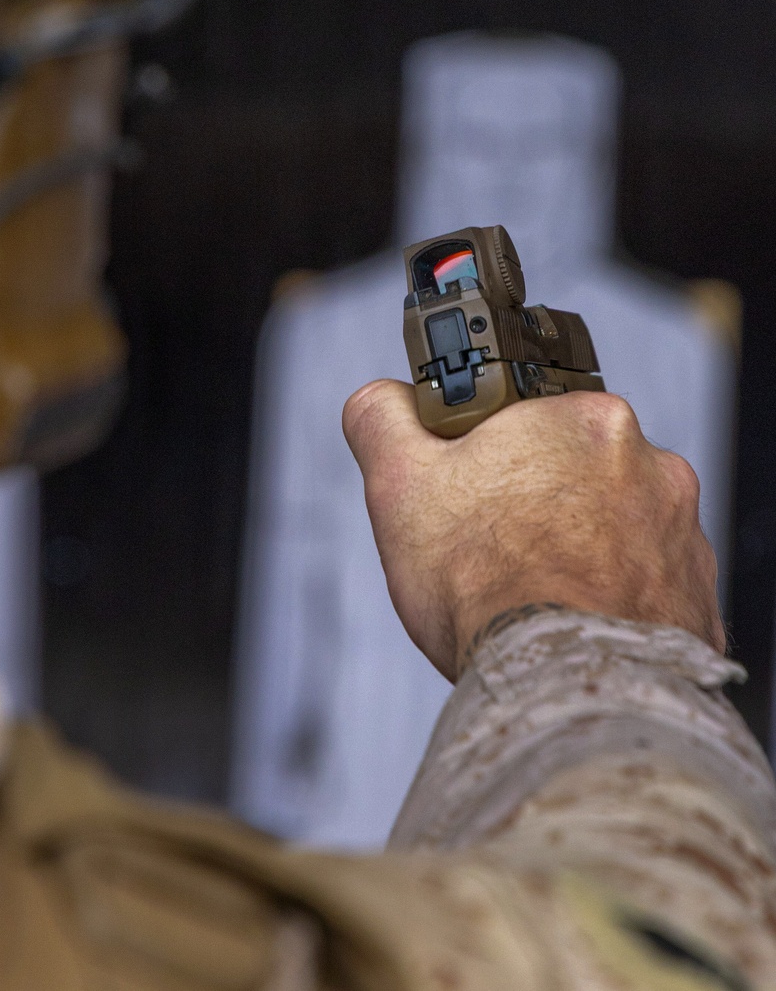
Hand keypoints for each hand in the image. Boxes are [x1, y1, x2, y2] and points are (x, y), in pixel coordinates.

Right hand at [342, 382, 723, 681]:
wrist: (563, 686)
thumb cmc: (485, 585)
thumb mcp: (400, 483)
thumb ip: (385, 419)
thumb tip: (385, 398)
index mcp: (587, 421)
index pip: (534, 421)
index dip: (496, 458)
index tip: (476, 493)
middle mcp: (653, 468)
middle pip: (579, 477)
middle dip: (541, 509)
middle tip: (498, 554)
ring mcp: (684, 539)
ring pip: (618, 536)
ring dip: (584, 560)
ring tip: (538, 602)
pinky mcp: (699, 606)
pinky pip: (648, 597)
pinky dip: (616, 611)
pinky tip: (577, 633)